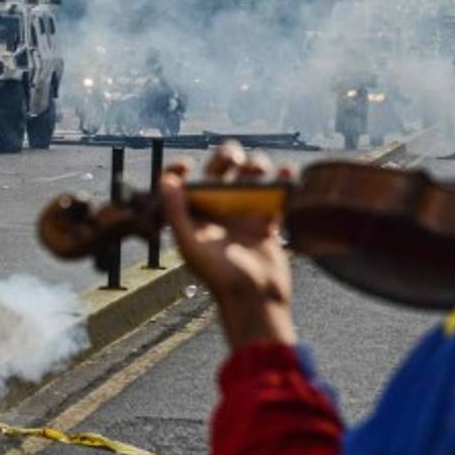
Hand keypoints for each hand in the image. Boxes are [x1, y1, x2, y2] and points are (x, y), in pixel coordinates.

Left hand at [162, 142, 295, 350]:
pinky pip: (274, 195)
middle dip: (227, 156)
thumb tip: (166, 181)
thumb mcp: (191, 246)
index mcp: (194, 216)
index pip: (182, 184)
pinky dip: (283, 181)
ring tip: (262, 171)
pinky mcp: (266, 222)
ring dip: (256, 166)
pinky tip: (288, 173)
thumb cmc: (220, 278)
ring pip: (249, 178)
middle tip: (236, 157)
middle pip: (220, 171)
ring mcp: (242, 215)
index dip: (179, 170)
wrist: (256, 298)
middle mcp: (217, 212)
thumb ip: (177, 214)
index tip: (188, 165)